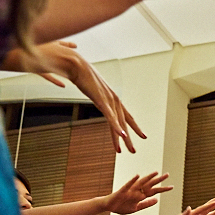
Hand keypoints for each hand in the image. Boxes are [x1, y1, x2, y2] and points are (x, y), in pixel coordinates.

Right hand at [32, 41, 146, 152]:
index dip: (133, 126)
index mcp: (112, 97)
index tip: (140, 136)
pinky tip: (121, 135)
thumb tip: (94, 94)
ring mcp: (108, 99)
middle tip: (133, 151)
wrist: (74, 63)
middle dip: (129, 137)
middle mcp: (114, 99)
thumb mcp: (90, 87)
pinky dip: (116, 126)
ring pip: (119, 122)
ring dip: (123, 137)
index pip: (126, 115)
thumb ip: (94, 93)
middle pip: (124, 122)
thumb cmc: (80, 73)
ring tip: (128, 149)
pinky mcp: (101, 100)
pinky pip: (110, 116)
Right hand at [105, 172, 172, 213]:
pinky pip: (128, 185)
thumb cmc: (121, 206)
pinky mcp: (122, 191)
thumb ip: (146, 204)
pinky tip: (137, 175)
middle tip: (167, 175)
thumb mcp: (136, 208)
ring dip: (148, 178)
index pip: (153, 191)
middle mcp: (136, 191)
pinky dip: (132, 180)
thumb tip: (157, 200)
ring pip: (141, 183)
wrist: (108, 207)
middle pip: (149, 185)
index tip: (171, 187)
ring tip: (155, 173)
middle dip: (158, 180)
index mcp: (140, 196)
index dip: (162, 189)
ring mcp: (130, 190)